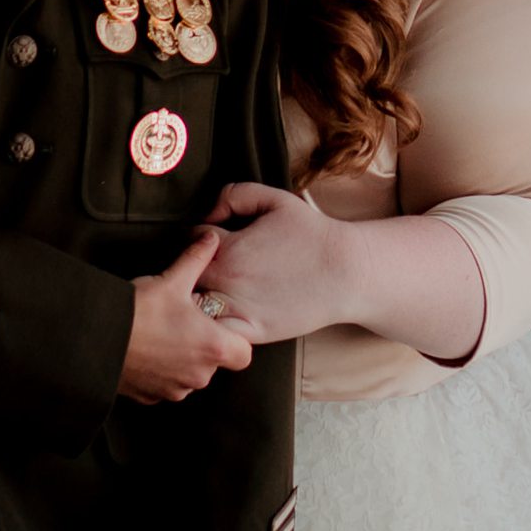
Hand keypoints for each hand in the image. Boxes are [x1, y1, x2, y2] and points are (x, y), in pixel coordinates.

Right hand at [118, 228, 254, 401]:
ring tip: (161, 334)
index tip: (216, 324)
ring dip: (182, 359)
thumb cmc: (138, 312)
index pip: (243, 354)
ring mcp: (174, 389)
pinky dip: (160, 371)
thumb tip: (210, 239)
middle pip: (214, 362)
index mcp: (212, 348)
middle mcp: (198, 376)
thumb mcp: (171, 281)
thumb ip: (197, 259)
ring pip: (190, 375)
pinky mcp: (152, 397)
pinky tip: (146, 350)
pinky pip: (166, 384)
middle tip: (183, 322)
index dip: (233, 339)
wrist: (96, 338)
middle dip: (203, 344)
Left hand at [194, 182, 344, 348]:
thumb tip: (210, 211)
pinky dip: (212, 328)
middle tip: (206, 266)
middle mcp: (226, 282)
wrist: (346, 272)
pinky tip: (221, 317)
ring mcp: (237, 310)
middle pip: (184, 277)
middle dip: (189, 269)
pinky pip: (217, 336)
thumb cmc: (312, 234)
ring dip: (195, 301)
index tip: (213, 239)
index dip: (199, 236)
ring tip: (207, 293)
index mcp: (227, 249)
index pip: (190, 240)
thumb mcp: (275, 199)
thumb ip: (235, 195)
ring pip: (194, 310)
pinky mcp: (252, 332)